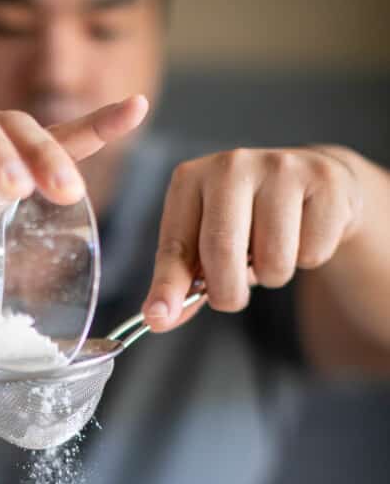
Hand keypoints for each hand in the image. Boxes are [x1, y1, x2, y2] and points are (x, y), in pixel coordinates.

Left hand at [143, 146, 362, 330]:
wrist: (311, 184)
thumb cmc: (248, 221)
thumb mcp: (205, 244)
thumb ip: (181, 282)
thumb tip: (158, 319)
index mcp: (190, 179)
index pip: (175, 245)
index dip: (168, 286)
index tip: (158, 318)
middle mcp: (232, 165)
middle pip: (222, 251)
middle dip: (227, 294)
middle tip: (232, 297)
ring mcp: (281, 167)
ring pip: (274, 260)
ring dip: (273, 275)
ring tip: (273, 250)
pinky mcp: (324, 179)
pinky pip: (312, 253)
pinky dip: (309, 258)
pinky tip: (304, 231)